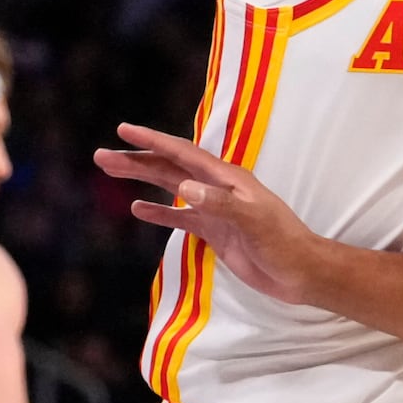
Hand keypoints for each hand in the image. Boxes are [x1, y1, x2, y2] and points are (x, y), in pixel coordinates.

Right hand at [98, 127, 329, 303]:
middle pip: (169, 168)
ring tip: (111, 172)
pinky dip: (159, 213)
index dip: (153, 141)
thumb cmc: (284, 244)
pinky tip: (139, 208)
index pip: (183, 154)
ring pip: (170, 188)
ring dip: (142, 180)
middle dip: (136, 160)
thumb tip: (184, 189)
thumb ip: (220, 204)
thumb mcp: (253, 222)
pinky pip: (180, 218)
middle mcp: (217, 188)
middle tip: (101, 156)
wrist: (301, 273)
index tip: (124, 130)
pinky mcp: (214, 232)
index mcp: (227, 178)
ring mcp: (214, 209)